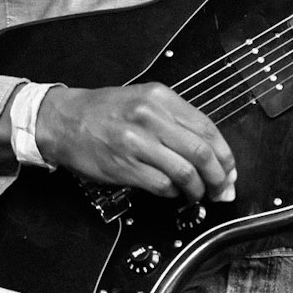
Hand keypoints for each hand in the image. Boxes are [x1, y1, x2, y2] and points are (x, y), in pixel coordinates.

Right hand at [36, 83, 236, 200]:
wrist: (63, 120)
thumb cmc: (104, 112)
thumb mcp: (143, 100)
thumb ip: (177, 121)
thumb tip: (212, 152)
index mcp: (160, 98)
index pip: (207, 128)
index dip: (225, 155)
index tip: (230, 170)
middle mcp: (150, 117)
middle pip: (201, 153)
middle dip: (219, 177)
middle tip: (223, 190)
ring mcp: (136, 143)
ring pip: (185, 172)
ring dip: (198, 189)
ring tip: (198, 194)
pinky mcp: (124, 166)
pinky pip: (162, 185)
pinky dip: (174, 193)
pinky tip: (173, 192)